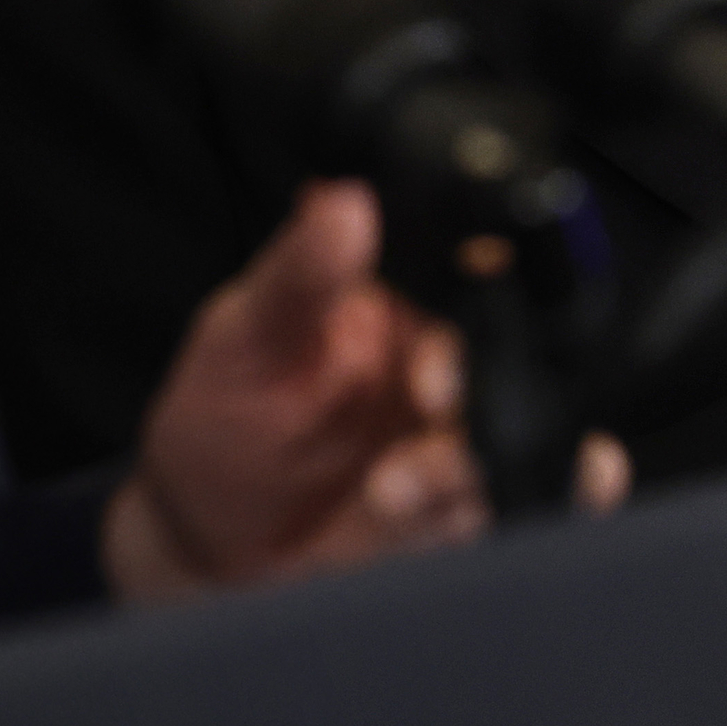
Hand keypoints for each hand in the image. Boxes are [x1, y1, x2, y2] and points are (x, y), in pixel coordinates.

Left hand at [106, 182, 627, 603]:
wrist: (210, 524)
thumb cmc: (229, 407)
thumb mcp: (251, 331)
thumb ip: (302, 273)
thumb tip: (341, 202)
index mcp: (416, 305)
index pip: (483, 280)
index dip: (485, 299)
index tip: (438, 345)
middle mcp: (455, 371)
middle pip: (517, 367)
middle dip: (480, 393)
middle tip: (427, 404)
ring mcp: (462, 443)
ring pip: (517, 447)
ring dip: (463, 469)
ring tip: (387, 488)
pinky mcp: (462, 512)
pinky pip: (511, 509)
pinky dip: (508, 510)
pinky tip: (451, 512)